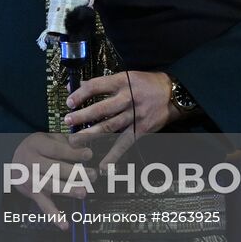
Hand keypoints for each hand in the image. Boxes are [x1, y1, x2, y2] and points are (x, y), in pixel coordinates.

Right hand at [9, 132, 94, 227]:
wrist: (13, 160)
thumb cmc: (38, 148)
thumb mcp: (48, 138)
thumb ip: (67, 141)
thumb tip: (86, 147)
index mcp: (35, 145)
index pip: (56, 149)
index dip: (73, 153)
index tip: (89, 155)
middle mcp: (30, 162)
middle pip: (54, 168)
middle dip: (75, 172)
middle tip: (92, 175)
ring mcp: (30, 180)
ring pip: (50, 186)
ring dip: (68, 190)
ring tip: (83, 192)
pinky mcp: (32, 194)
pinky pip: (44, 206)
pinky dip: (54, 217)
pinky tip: (65, 225)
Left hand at [64, 71, 182, 167]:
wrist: (174, 93)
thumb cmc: (147, 83)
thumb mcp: (126, 76)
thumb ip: (104, 83)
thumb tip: (79, 86)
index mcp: (122, 81)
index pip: (97, 86)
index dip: (81, 94)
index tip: (69, 101)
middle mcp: (128, 98)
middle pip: (101, 108)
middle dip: (82, 116)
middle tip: (67, 121)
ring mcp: (135, 115)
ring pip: (109, 126)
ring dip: (90, 134)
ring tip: (74, 140)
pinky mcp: (141, 129)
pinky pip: (125, 144)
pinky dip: (114, 156)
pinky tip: (103, 165)